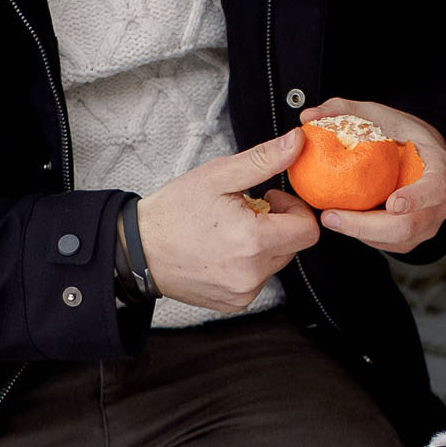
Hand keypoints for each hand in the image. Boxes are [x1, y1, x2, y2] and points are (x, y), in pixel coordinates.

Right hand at [136, 133, 320, 312]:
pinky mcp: (234, 303)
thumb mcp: (218, 176)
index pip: (307, 229)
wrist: (138, 250)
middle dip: (277, 224)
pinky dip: (248, 263)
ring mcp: (243, 292)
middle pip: (293, 246)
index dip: (294, 208)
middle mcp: (251, 273)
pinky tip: (222, 250)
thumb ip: (263, 160)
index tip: (271, 198)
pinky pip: (257, 279)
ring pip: (275, 262)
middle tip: (245, 211)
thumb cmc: (173, 213)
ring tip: (229, 230)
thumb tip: (296, 144)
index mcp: (253, 241)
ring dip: (263, 244)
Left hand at [299, 98, 445, 254]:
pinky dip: (362, 235)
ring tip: (331, 217)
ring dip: (359, 233)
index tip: (393, 203)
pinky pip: (386, 244)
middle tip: (332, 216)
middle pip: (408, 226)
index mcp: (438, 170)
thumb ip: (344, 111)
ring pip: (395, 241)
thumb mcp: (377, 115)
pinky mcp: (410, 238)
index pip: (435, 189)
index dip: (416, 198)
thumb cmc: (401, 135)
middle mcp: (438, 203)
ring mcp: (426, 224)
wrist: (419, 155)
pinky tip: (344, 221)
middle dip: (366, 226)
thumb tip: (310, 115)